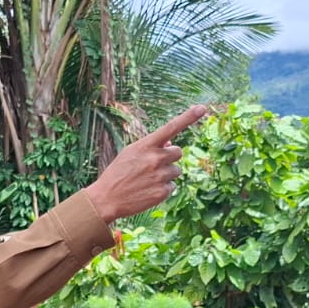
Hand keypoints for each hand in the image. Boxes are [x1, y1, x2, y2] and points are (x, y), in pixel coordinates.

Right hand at [83, 104, 209, 221]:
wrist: (106, 199)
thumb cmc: (118, 173)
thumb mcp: (130, 153)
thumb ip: (150, 147)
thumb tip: (170, 144)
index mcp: (146, 145)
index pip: (171, 127)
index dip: (188, 117)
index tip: (202, 108)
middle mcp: (155, 158)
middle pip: (178, 152)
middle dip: (169, 157)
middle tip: (153, 166)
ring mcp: (160, 176)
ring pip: (176, 171)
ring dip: (166, 174)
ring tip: (147, 180)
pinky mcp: (163, 192)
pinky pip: (172, 186)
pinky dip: (163, 189)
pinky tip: (148, 191)